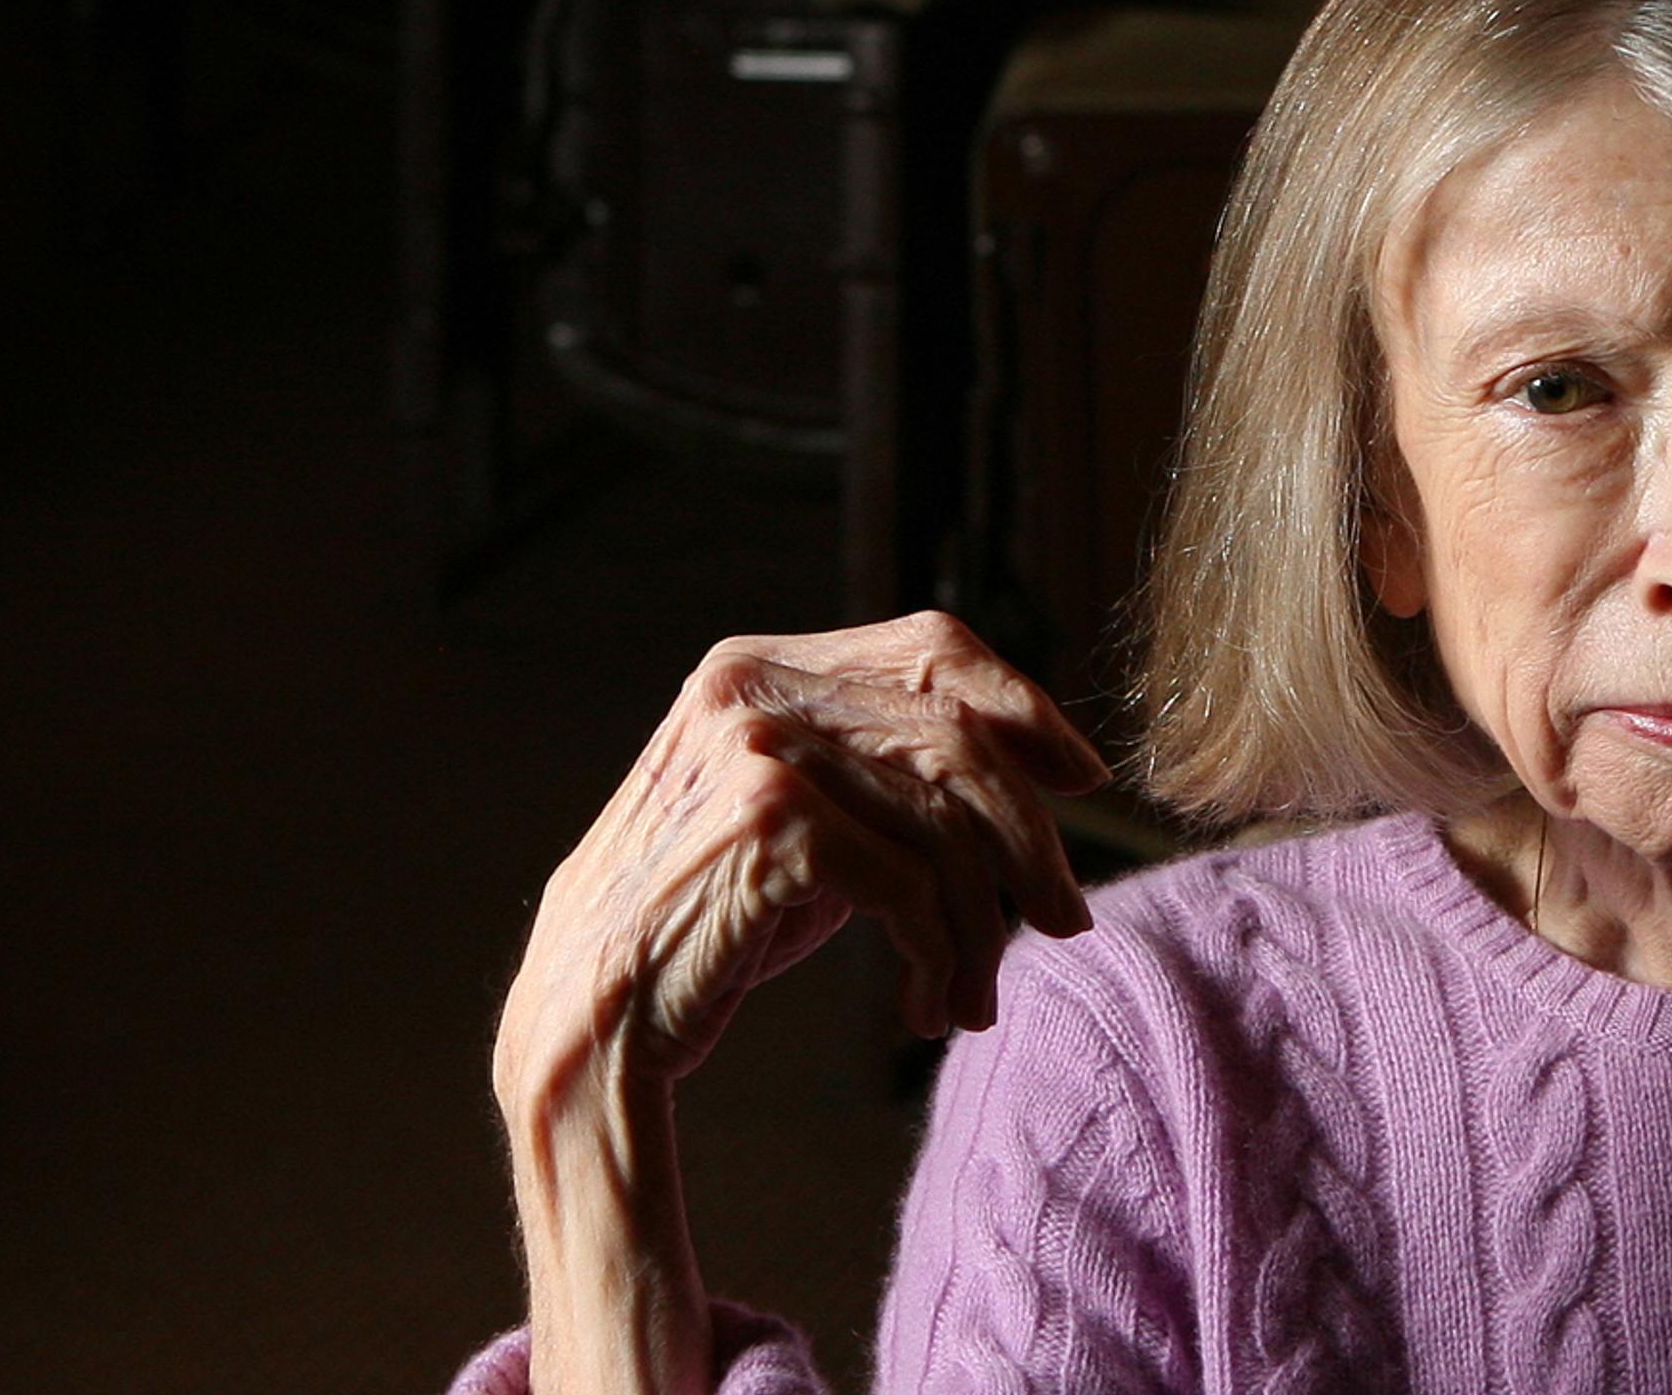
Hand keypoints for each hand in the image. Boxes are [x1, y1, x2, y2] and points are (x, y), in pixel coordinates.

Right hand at [492, 612, 1108, 1394]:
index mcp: (758, 665)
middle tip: (1064, 921)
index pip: (932, 644)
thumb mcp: (801, 825)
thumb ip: (879, 773)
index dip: (1025, 705)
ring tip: (976, 995)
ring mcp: (755, 748)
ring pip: (947, 820)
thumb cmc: (702, 931)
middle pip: (961, 737)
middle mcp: (752, 685)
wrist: (589, 1026)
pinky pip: (914, 886)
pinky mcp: (768, 825)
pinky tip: (925, 1008)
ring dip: (986, 925)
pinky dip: (941, 957)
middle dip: (1031, 839)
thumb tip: (1033, 765)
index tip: (1082, 778)